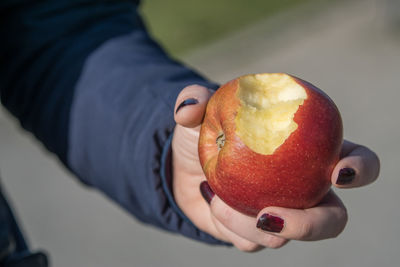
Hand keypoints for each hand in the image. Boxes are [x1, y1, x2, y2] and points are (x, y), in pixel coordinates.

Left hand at [172, 85, 379, 251]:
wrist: (182, 169)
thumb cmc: (204, 136)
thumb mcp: (200, 114)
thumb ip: (195, 100)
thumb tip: (189, 108)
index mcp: (309, 153)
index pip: (353, 160)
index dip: (359, 168)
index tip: (338, 171)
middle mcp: (303, 189)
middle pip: (332, 219)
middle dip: (310, 225)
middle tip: (271, 215)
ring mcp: (282, 216)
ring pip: (284, 238)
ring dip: (245, 221)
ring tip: (217, 199)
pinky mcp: (257, 236)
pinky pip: (251, 242)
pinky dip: (229, 225)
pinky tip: (213, 204)